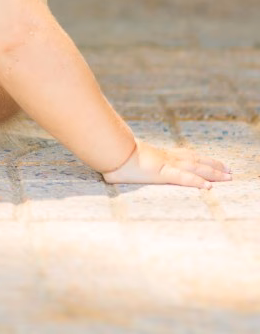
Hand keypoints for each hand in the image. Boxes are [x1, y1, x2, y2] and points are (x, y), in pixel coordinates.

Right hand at [101, 140, 231, 188]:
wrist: (108, 149)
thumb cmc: (111, 154)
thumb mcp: (122, 158)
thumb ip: (123, 164)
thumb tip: (112, 168)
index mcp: (157, 154)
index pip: (182, 155)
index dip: (198, 158)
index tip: (210, 161)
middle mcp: (164, 157)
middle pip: (194, 159)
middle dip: (212, 165)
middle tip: (228, 170)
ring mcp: (164, 164)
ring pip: (194, 167)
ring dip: (212, 172)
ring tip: (227, 177)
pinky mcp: (161, 173)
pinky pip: (183, 178)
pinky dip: (197, 182)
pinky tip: (209, 187)